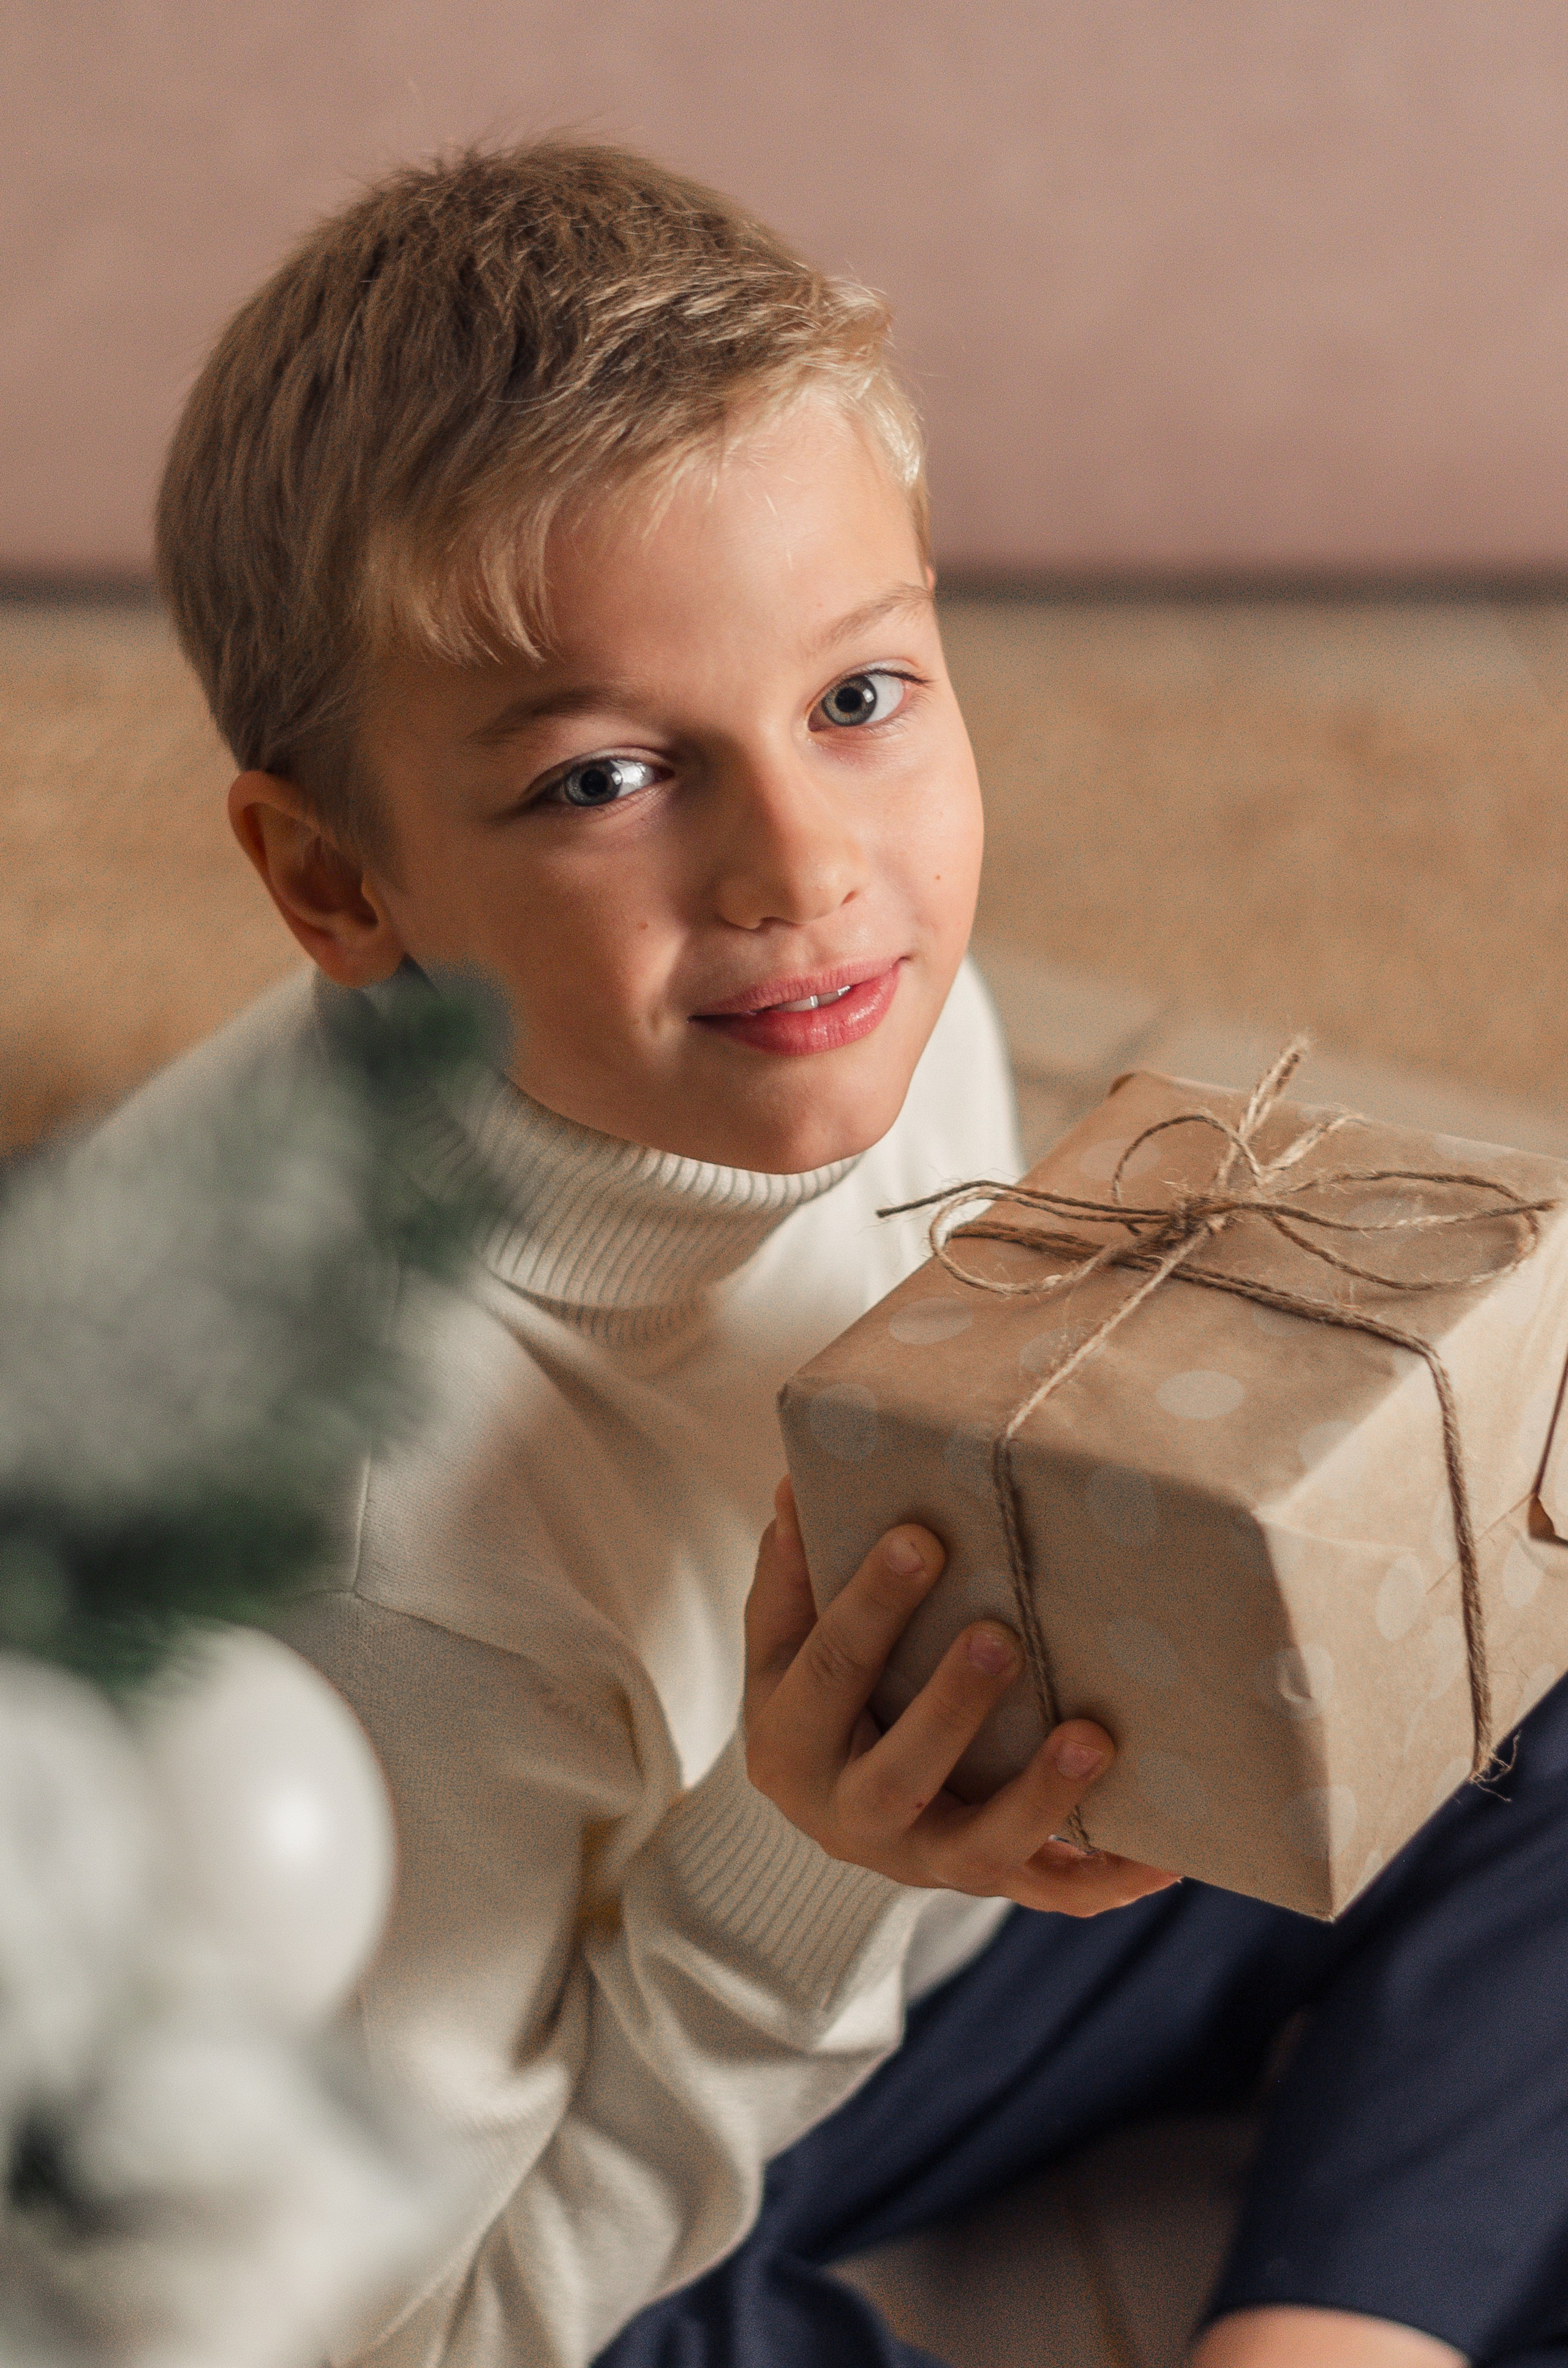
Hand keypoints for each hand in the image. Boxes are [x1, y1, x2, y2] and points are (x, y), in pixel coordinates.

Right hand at [744, 1480, 1177, 1915]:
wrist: (832, 1805)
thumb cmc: (819, 1691)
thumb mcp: (786, 1639)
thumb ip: (794, 1571)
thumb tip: (794, 1485)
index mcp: (788, 1743)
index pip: (828, 1668)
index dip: (870, 1603)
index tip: (920, 1536)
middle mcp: (848, 1818)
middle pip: (897, 1775)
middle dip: (951, 1707)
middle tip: (1002, 1635)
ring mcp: (921, 1862)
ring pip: (980, 1851)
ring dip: (1039, 1798)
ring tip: (1094, 1738)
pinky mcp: (986, 1883)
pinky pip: (1051, 1893)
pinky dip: (1106, 1877)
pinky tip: (1163, 1850)